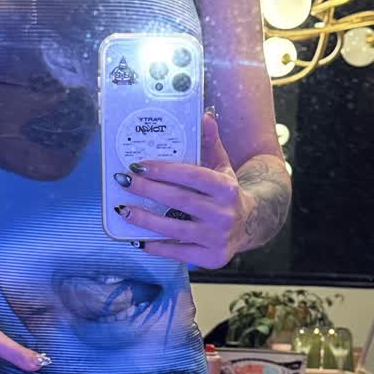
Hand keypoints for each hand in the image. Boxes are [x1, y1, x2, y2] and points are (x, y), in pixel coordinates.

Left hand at [112, 110, 248, 268]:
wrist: (249, 225)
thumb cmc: (226, 192)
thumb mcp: (223, 166)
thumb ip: (211, 143)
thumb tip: (205, 115)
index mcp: (227, 188)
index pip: (192, 176)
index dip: (164, 170)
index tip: (139, 164)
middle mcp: (224, 213)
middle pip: (179, 200)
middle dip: (147, 190)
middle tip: (124, 181)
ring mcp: (218, 238)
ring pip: (174, 229)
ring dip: (145, 220)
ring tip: (124, 210)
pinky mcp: (211, 258)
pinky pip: (178, 253)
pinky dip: (157, 247)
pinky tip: (139, 240)